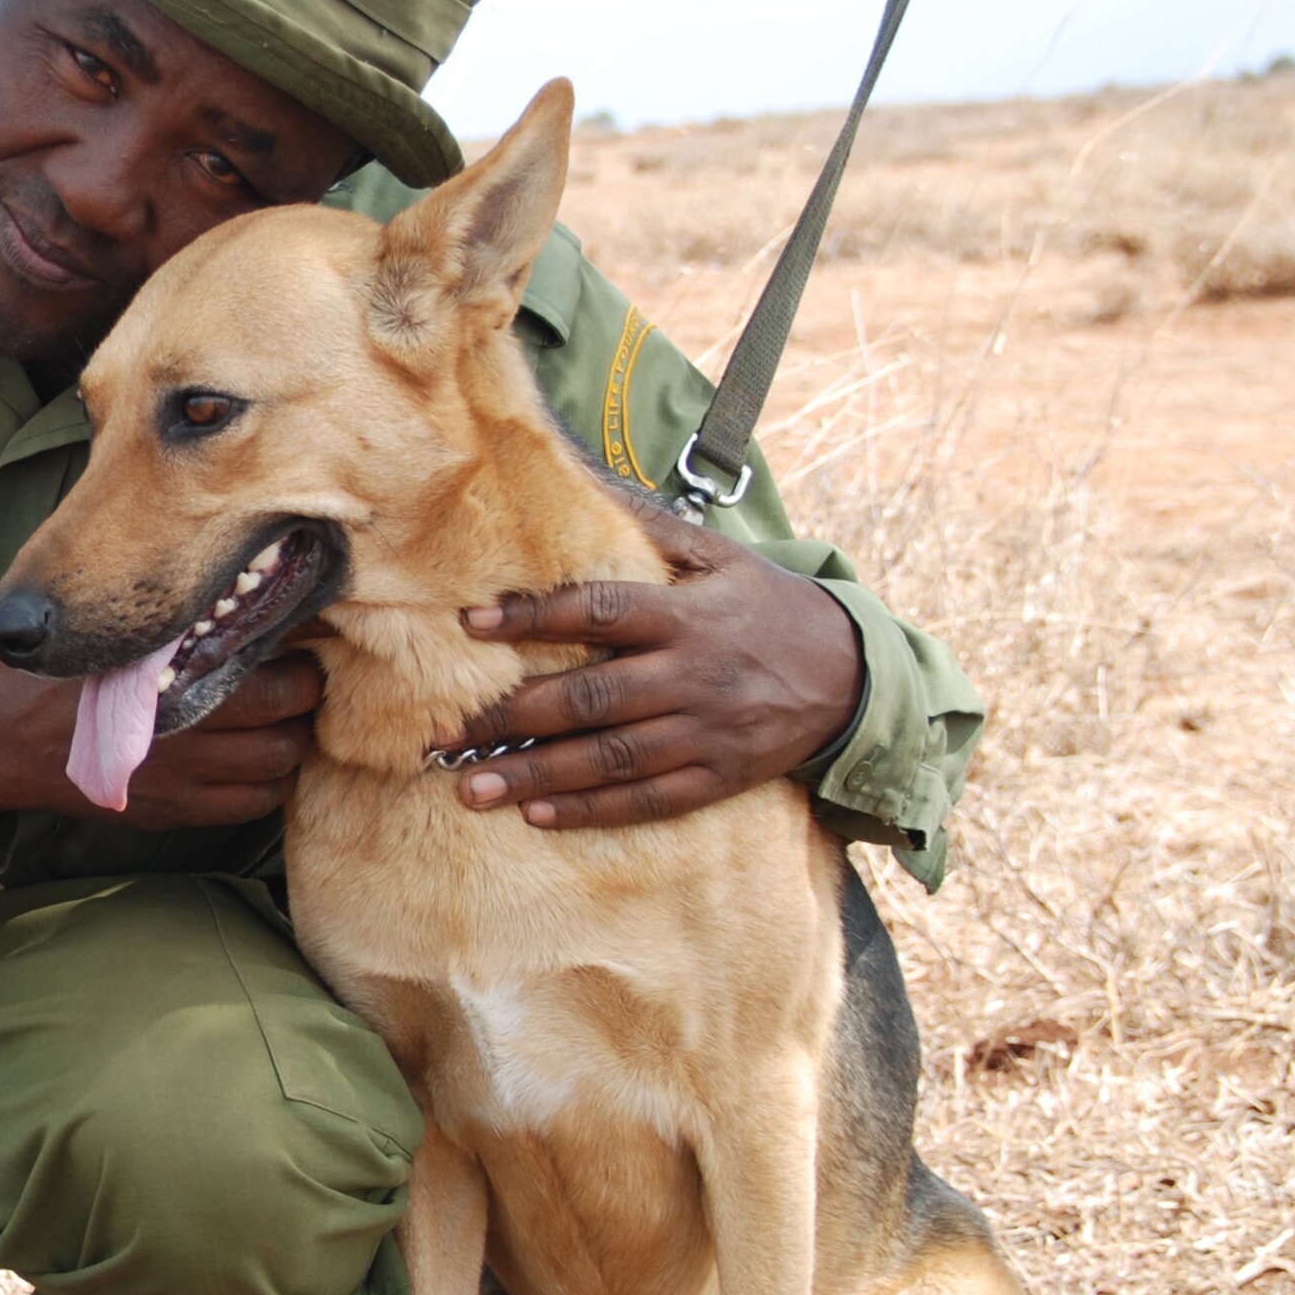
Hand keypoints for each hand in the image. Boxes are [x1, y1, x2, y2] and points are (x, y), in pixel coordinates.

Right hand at [0, 650, 321, 827]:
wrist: (1, 741)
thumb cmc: (54, 674)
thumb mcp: (106, 634)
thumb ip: (168, 621)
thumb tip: (235, 585)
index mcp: (169, 684)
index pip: (267, 666)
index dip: (299, 647)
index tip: (305, 626)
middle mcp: (185, 737)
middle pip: (287, 716)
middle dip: (305, 690)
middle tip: (301, 667)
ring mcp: (184, 782)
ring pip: (280, 765)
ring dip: (291, 739)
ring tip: (283, 715)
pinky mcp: (177, 813)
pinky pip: (253, 806)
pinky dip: (268, 783)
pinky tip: (258, 757)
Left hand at [447, 502, 862, 829]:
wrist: (853, 676)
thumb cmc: (767, 606)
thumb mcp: (720, 557)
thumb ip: (648, 528)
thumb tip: (579, 478)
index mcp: (686, 615)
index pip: (599, 612)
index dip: (534, 618)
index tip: (471, 623)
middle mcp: (693, 676)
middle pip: (591, 699)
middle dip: (511, 717)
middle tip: (441, 733)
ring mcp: (707, 733)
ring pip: (610, 759)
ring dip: (536, 775)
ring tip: (470, 787)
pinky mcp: (720, 778)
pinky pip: (648, 801)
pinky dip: (592, 811)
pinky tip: (538, 816)